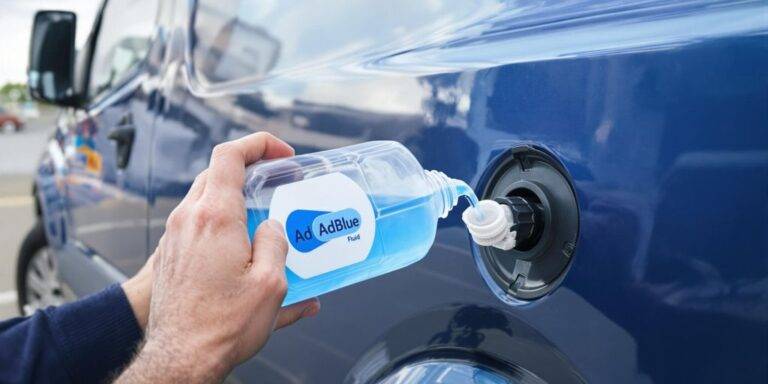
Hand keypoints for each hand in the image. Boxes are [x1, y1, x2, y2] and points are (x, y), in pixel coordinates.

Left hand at [117, 132, 319, 382]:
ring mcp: (175, 236)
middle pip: (217, 172)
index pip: (229, 155)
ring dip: (236, 198)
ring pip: (206, 198)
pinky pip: (198, 224)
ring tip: (263, 217)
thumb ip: (276, 243)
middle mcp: (189, 220)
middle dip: (250, 169)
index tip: (281, 154)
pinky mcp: (171, 254)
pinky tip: (243, 248)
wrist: (181, 359)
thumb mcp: (271, 284)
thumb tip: (273, 229)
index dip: (258, 144)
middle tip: (277, 180)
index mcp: (216, 218)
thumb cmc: (221, 326)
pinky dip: (222, 222)